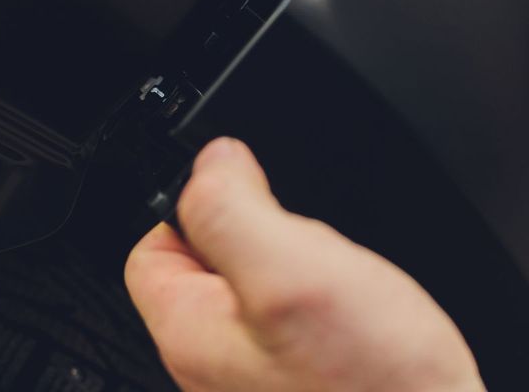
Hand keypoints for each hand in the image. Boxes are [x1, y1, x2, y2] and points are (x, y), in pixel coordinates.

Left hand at [125, 137, 484, 391]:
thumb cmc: (375, 385)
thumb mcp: (294, 268)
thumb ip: (234, 207)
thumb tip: (211, 159)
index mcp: (191, 331)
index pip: (153, 244)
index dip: (199, 203)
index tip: (249, 196)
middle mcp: (215, 364)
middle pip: (211, 265)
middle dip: (265, 235)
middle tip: (310, 251)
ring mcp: (260, 378)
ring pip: (262, 291)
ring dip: (304, 270)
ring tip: (340, 285)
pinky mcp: (304, 382)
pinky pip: (299, 325)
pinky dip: (329, 305)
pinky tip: (358, 314)